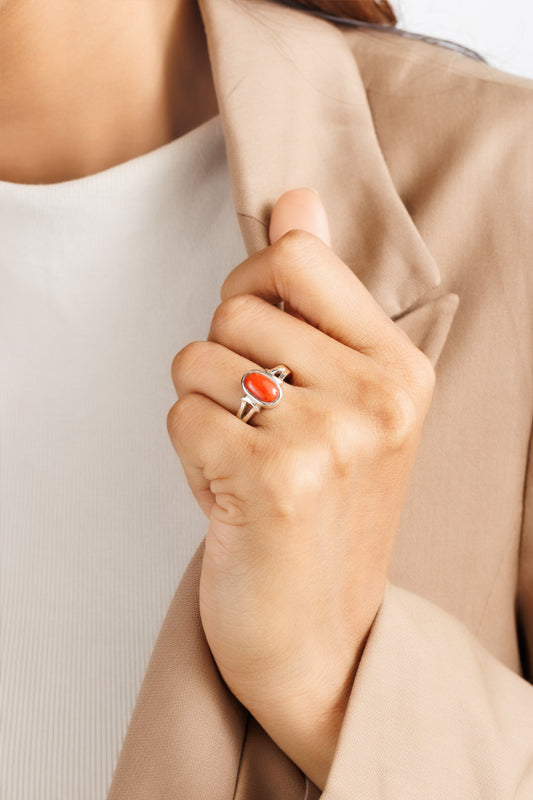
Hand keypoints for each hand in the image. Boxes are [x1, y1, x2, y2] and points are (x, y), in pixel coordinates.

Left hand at [167, 188, 435, 788]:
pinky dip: (190, 458)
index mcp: (401, 368)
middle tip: (261, 428)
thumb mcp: (339, 399)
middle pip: (234, 307)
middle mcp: (377, 397)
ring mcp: (329, 438)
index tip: (262, 340)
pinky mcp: (273, 479)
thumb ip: (318, 297)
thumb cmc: (321, 511)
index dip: (252, 288)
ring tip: (250, 466)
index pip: (296, 258)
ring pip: (198, 359)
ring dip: (206, 414)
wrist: (317, 633)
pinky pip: (181, 416)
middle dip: (225, 364)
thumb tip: (296, 200)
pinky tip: (232, 499)